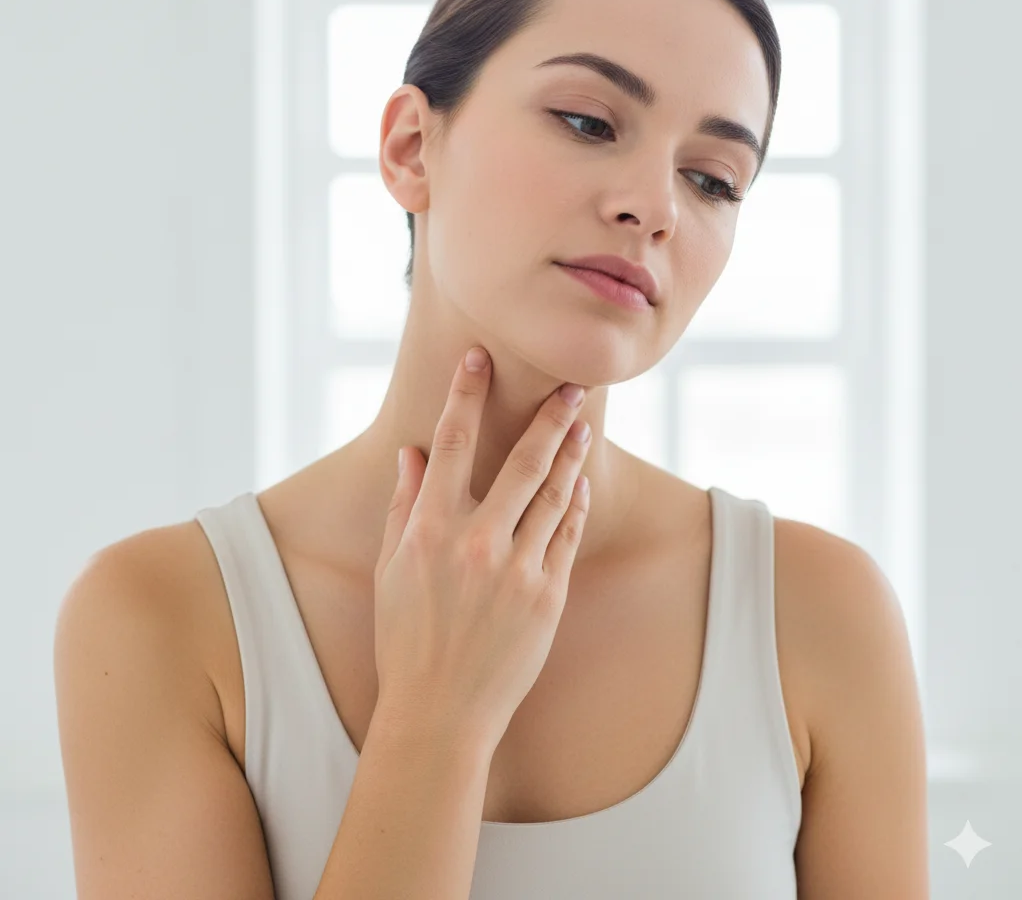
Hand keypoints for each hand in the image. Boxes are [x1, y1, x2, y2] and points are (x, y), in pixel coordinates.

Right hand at [372, 346, 591, 752]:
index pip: (449, 444)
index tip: (477, 358)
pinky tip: (576, 482)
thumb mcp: (390, 570)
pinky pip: (566, 535)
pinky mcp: (547, 596)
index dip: (464, 394)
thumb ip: (403, 506)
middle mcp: (476, 543)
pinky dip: (572, 503)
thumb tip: (411, 454)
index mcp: (429, 531)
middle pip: (521, 460)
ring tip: (582, 425)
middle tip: (571, 386)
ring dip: (569, 454)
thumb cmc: (406, 640)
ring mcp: (517, 569)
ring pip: (552, 493)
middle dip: (549, 417)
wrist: (441, 712)